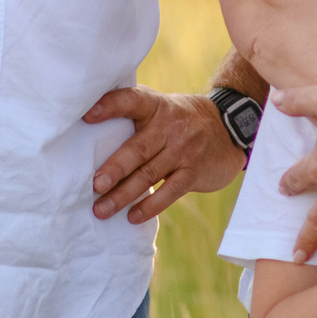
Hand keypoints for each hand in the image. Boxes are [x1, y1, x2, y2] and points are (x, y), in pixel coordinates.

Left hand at [84, 86, 247, 223]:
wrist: (230, 127)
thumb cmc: (180, 120)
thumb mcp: (161, 107)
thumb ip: (134, 113)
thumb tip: (87, 124)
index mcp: (155, 106)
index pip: (131, 101)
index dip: (110, 106)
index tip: (87, 115)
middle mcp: (169, 127)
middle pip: (138, 149)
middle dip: (115, 168)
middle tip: (95, 185)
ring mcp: (184, 150)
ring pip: (149, 175)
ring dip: (123, 195)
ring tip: (102, 209)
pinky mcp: (194, 172)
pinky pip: (169, 192)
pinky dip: (150, 206)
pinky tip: (132, 216)